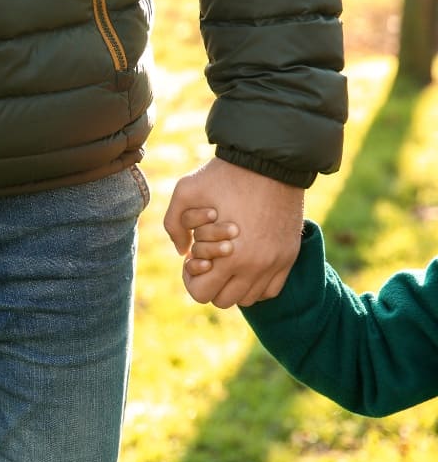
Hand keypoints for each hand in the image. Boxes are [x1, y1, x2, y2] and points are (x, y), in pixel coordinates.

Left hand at [164, 158, 303, 307]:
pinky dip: (256, 284)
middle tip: (210, 260)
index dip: (191, 280)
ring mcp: (275, 262)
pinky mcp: (289, 255)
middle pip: (224, 300)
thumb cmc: (223, 175)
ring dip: (233, 285)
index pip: (202, 295)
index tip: (193, 260)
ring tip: (227, 261)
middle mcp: (254, 266)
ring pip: (248, 298)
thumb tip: (182, 252)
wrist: (269, 160)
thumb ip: (173, 224)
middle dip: (211, 284)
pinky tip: (246, 264)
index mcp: (227, 256)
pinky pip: (271, 289)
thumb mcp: (185, 191)